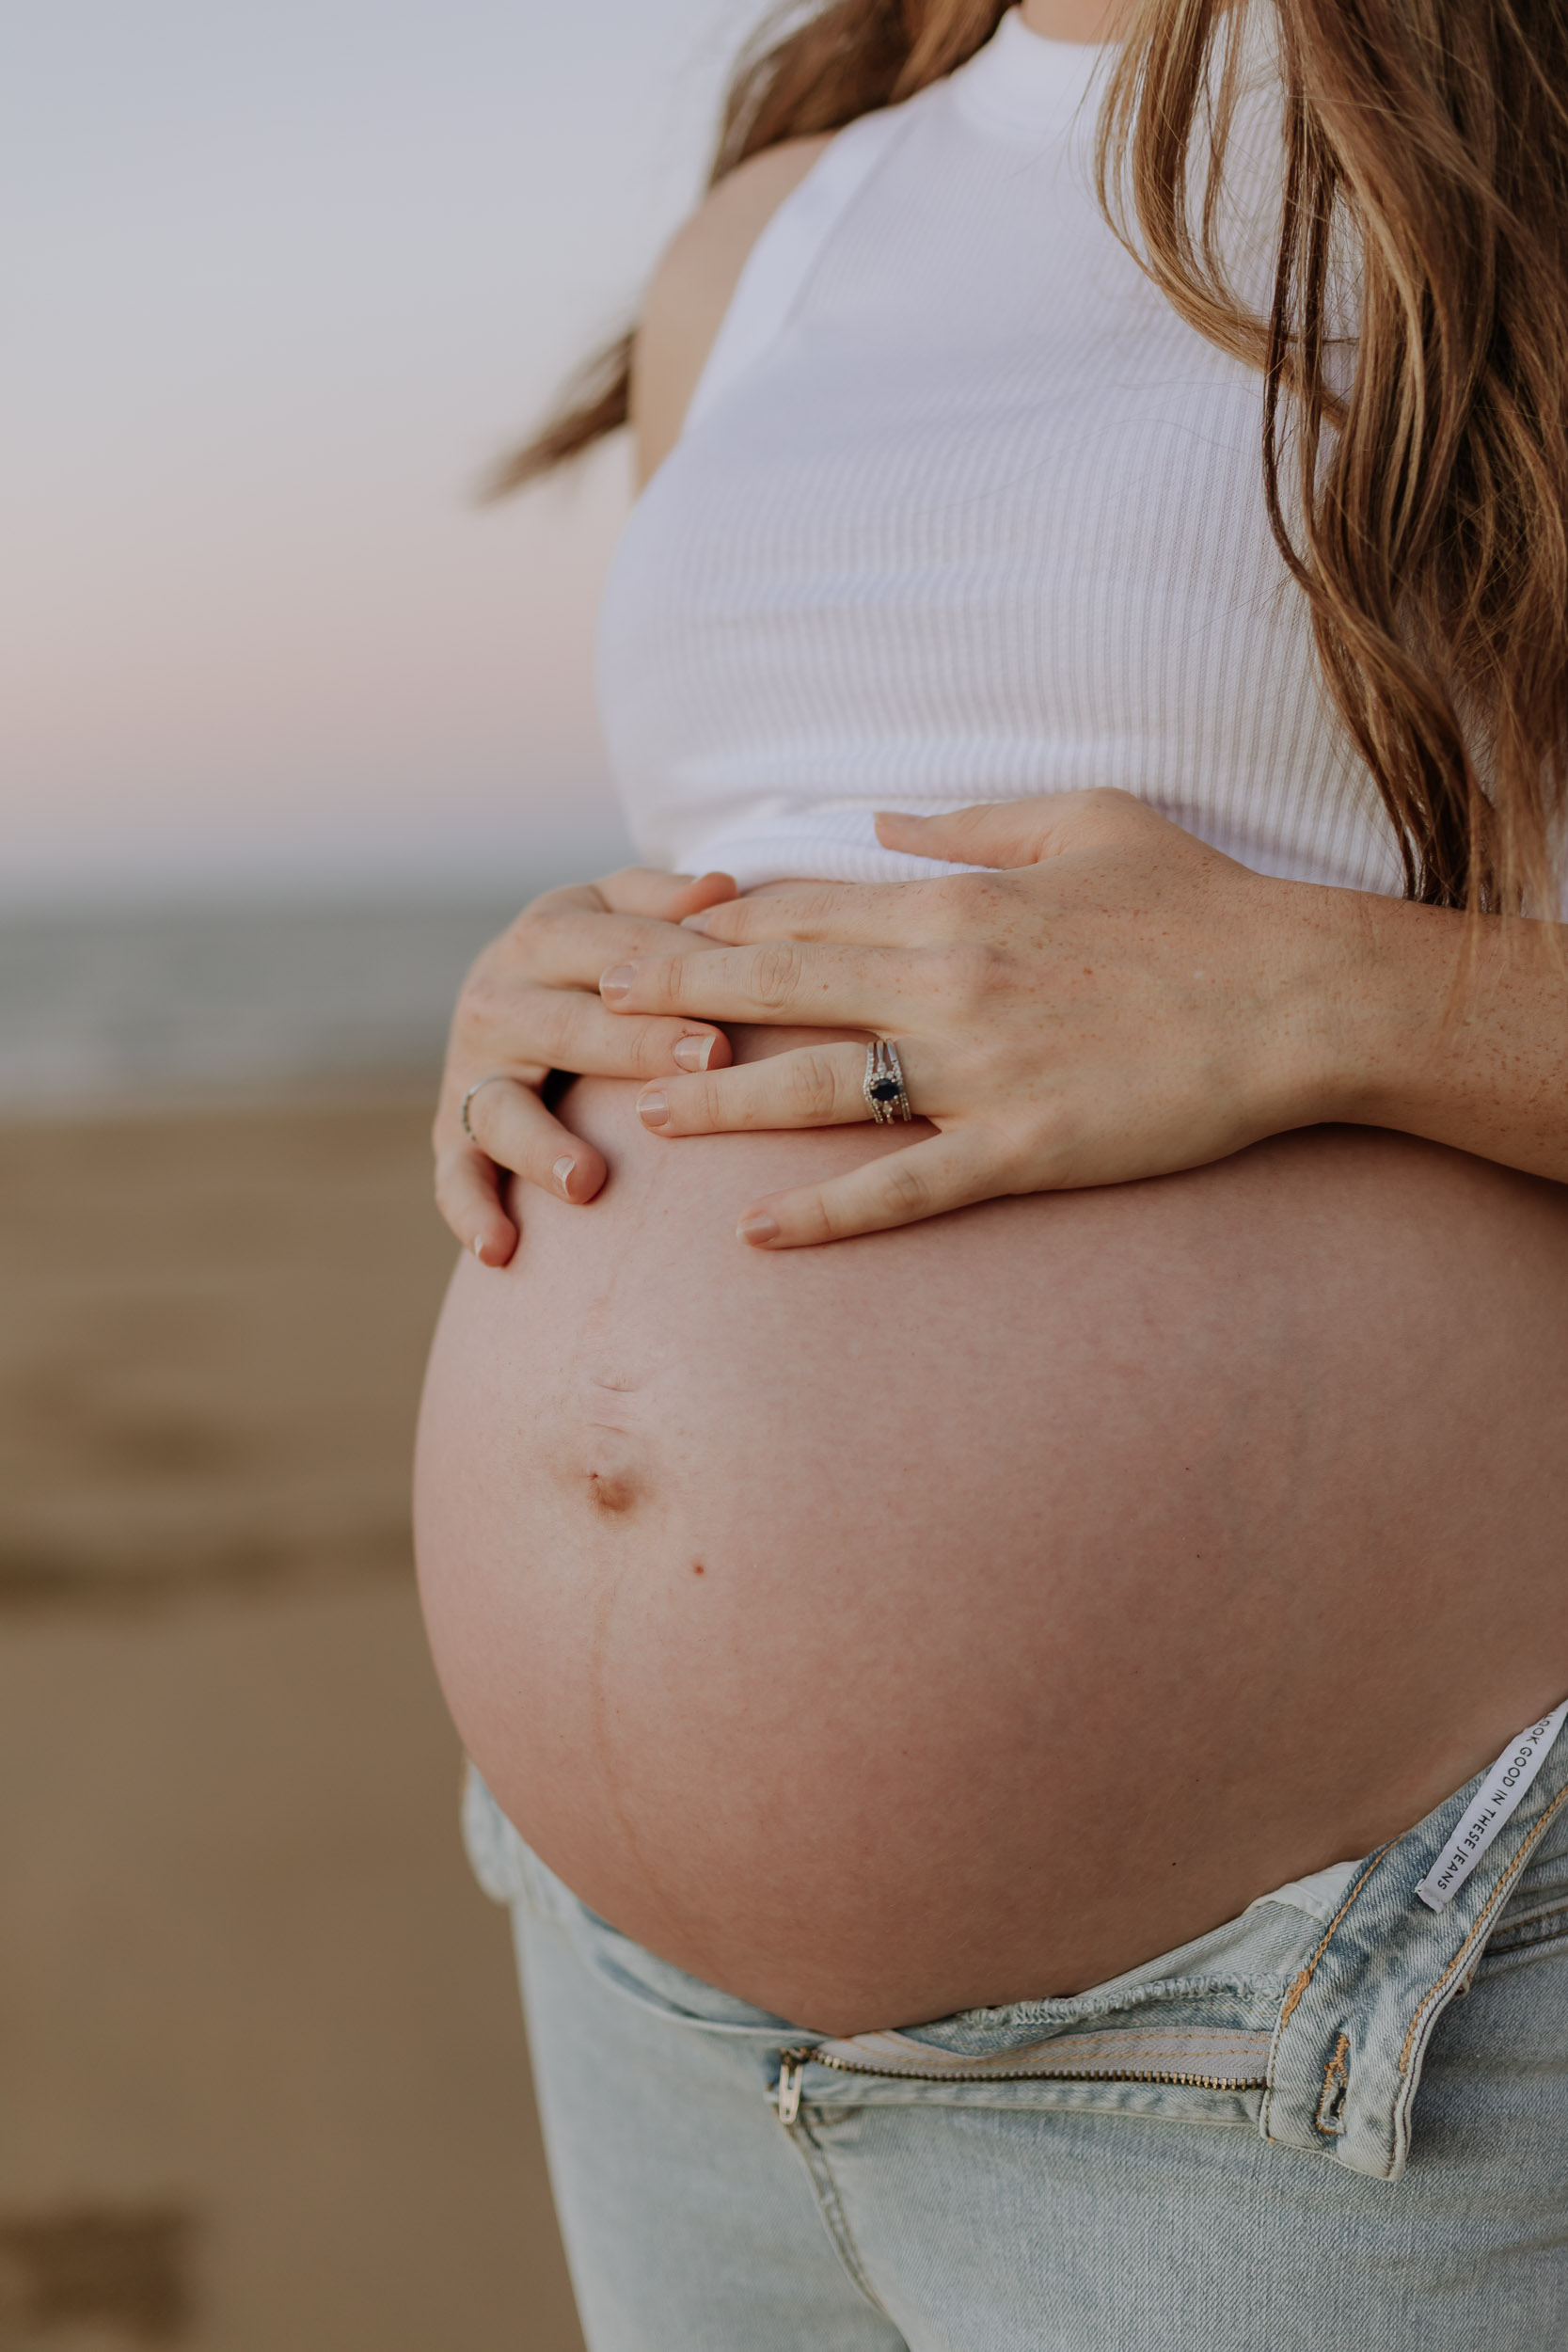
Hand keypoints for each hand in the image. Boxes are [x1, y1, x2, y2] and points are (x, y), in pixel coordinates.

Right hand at [435, 864, 737, 1264]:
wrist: (514, 992)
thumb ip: (665, 900)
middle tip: (707, 1059)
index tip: (743, 988)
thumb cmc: (598, 956)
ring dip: (541, 1145)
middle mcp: (496, 997)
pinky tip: (501, 1251)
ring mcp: (470, 1071)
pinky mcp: (453, 1133)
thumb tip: (723, 890)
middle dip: (636, 1043)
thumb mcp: (621, 910)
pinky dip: (471, 1214)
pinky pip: (455, 1177)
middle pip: (566, 1024)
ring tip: (588, 1182)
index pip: (616, 947)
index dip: (678, 965)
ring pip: (501, 1109)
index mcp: (544, 933)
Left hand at [597, 793, 1347, 1246]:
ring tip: (639, 1115)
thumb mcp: (1087, 822)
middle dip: (675, 997)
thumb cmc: (1200, 902)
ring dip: (720, 1102)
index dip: (716, 926)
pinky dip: (826, 1213)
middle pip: (780, 990)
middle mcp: (946, 982)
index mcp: (956, 904)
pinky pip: (902, 1186)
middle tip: (587, 1007)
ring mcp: (979, 1070)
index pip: (805, 912)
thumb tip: (883, 815)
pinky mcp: (1021, 1149)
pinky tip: (756, 1234)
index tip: (644, 928)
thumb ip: (970, 823)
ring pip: (817, 1087)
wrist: (1299, 992)